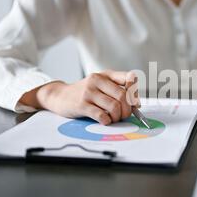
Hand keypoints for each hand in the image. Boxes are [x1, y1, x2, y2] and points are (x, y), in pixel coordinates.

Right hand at [20, 70, 139, 124]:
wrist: (60, 96)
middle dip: (127, 109)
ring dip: (117, 117)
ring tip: (113, 119)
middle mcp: (97, 80)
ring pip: (114, 106)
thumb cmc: (86, 93)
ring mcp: (88, 92)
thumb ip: (118, 91)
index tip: (135, 103)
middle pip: (123, 96)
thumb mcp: (101, 85)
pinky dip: (107, 121)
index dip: (135, 92)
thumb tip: (136, 105)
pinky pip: (101, 115)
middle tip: (124, 115)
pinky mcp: (81, 105)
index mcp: (106, 74)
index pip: (129, 77)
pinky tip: (105, 120)